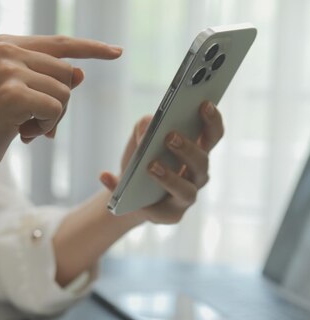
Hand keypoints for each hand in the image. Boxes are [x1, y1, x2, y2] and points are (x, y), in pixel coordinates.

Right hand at [0, 34, 121, 178]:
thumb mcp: (24, 98)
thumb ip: (49, 82)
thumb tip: (80, 73)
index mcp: (8, 44)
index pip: (60, 43)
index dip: (92, 49)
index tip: (117, 52)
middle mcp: (7, 50)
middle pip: (67, 72)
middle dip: (62, 103)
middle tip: (37, 122)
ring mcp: (9, 70)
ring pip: (64, 92)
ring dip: (53, 119)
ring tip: (26, 128)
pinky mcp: (13, 94)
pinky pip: (56, 109)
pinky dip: (46, 127)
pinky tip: (24, 135)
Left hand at [100, 100, 223, 224]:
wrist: (129, 192)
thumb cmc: (143, 158)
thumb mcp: (141, 136)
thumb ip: (145, 126)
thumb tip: (147, 130)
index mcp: (197, 151)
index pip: (213, 135)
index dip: (212, 120)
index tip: (204, 104)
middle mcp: (197, 175)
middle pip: (202, 162)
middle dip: (187, 149)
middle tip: (170, 137)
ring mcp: (187, 197)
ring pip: (186, 190)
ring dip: (168, 177)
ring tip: (150, 166)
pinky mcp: (171, 216)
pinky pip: (154, 209)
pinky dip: (126, 191)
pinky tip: (107, 177)